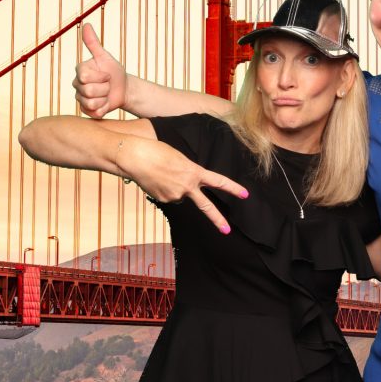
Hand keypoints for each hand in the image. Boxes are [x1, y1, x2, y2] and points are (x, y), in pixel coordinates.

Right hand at [73, 23, 125, 117]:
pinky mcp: (86, 111)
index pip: (85, 77)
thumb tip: (86, 24)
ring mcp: (80, 99)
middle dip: (105, 88)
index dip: (101, 77)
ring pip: (91, 103)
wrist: (123, 88)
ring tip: (106, 94)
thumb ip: (93, 43)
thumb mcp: (105, 57)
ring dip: (105, 98)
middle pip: (89, 91)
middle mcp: (77, 85)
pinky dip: (104, 109)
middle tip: (108, 85)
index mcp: (80, 71)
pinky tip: (105, 103)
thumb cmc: (114, 71)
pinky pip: (94, 113)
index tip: (107, 74)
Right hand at [120, 136, 248, 234]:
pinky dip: (165, 190)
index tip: (244, 195)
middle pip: (206, 206)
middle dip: (217, 219)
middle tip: (227, 230)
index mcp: (194, 172)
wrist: (135, 157)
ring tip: (163, 174)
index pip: (218, 181)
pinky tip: (157, 181)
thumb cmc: (157, 152)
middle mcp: (187, 187)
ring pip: (181, 196)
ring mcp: (175, 195)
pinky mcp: (164, 200)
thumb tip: (187, 187)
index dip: (233, 188)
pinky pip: (169, 197)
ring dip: (176, 188)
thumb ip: (189, 172)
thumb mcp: (180, 158)